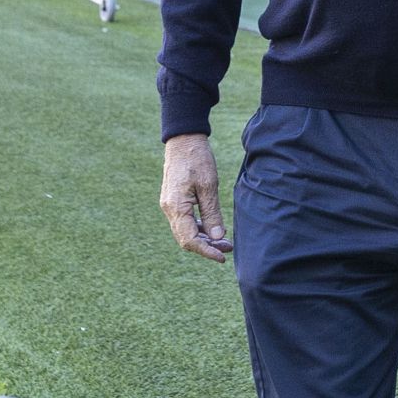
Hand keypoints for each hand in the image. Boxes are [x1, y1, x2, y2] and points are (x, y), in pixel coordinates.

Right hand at [161, 135, 232, 262]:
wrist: (183, 140)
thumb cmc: (197, 159)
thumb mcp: (209, 186)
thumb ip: (212, 213)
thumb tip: (218, 237)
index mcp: (176, 206)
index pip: (190, 239)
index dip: (206, 251)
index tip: (223, 257)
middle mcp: (168, 208)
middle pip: (185, 239)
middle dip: (207, 246)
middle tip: (228, 247)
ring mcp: (169, 204)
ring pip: (184, 231)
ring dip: (203, 238)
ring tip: (224, 240)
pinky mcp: (173, 200)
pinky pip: (183, 222)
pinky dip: (197, 228)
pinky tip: (212, 228)